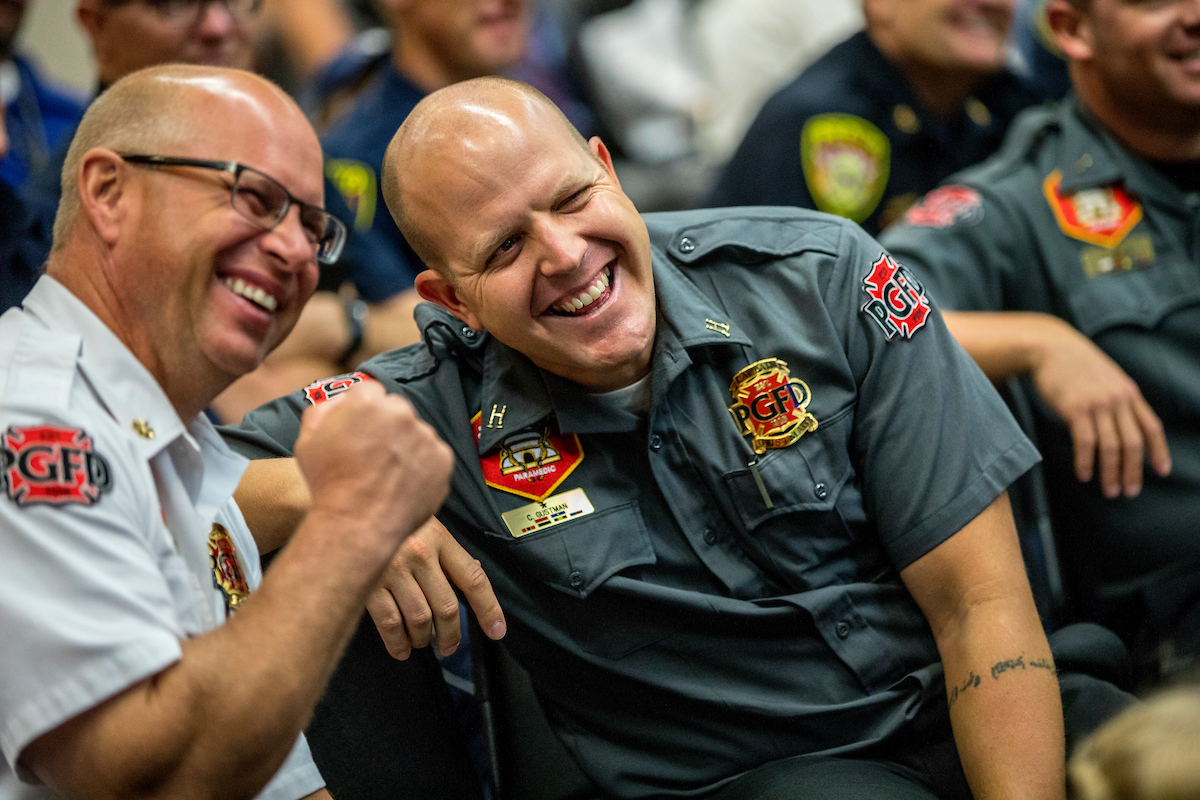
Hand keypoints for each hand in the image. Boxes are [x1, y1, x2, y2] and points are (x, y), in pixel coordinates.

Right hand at [294, 380, 452, 547]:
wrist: (355, 523)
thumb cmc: (328, 483)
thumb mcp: (307, 441)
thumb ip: (323, 411)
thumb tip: (341, 401)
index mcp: (367, 401)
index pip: (371, 393)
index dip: (363, 413)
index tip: (360, 432)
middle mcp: (401, 412)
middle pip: (397, 410)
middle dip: (388, 427)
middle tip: (375, 456)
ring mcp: (426, 436)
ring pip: (417, 434)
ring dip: (407, 447)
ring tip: (388, 476)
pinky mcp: (443, 459)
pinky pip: (433, 457)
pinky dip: (423, 468)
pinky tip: (404, 485)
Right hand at [366, 516, 506, 659]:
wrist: (352, 504)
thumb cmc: (391, 514)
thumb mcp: (425, 523)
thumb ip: (447, 550)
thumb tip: (473, 572)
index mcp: (439, 538)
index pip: (473, 579)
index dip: (489, 609)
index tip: (497, 631)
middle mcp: (420, 554)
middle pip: (446, 607)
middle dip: (451, 634)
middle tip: (449, 646)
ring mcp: (393, 569)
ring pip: (420, 619)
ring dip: (423, 638)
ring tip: (421, 642)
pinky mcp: (368, 583)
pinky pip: (390, 622)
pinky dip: (397, 642)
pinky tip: (401, 649)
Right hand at [1030, 320, 1169, 497]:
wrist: (1050, 347)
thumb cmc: (1075, 363)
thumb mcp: (1107, 377)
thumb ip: (1118, 398)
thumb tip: (1123, 424)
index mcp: (1129, 393)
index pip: (1152, 427)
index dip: (1159, 452)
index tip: (1162, 472)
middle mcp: (1118, 399)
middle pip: (1133, 443)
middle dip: (1133, 471)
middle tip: (1129, 491)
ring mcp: (1098, 404)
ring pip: (1111, 447)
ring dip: (1111, 473)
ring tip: (1109, 491)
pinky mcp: (1075, 408)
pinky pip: (1085, 442)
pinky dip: (1086, 462)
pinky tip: (1084, 474)